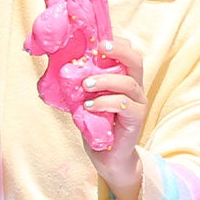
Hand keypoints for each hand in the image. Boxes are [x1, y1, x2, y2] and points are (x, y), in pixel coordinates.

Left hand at [81, 36, 146, 199]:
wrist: (108, 159)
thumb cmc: (97, 127)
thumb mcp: (86, 100)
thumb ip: (82, 86)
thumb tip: (60, 66)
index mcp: (125, 79)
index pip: (128, 53)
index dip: (116, 43)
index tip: (96, 39)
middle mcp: (136, 88)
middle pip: (136, 61)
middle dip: (119, 51)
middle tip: (99, 49)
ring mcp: (138, 103)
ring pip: (129, 82)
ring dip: (105, 80)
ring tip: (86, 85)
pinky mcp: (136, 119)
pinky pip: (124, 104)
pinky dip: (105, 102)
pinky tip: (90, 106)